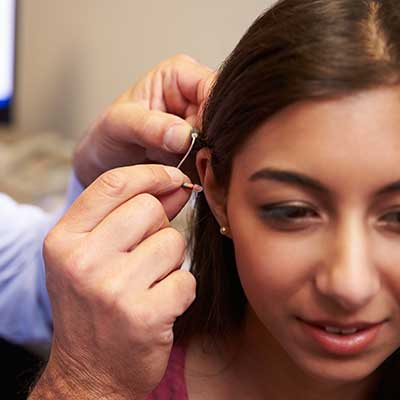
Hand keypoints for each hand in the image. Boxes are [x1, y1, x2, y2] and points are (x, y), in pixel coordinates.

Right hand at [30, 165, 195, 398]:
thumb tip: (176, 184)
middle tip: (146, 256)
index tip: (173, 178)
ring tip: (149, 284)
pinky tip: (159, 306)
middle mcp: (83, 261)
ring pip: (173, 242)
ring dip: (171, 263)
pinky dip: (181, 291)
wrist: (89, 375)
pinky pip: (187, 279)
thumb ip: (130, 214)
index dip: (151, 175)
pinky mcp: (144, 316)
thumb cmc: (92, 307)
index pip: (113, 184)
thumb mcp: (93, 256)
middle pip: (150, 209)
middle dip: (160, 228)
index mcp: (64, 240)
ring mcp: (113, 289)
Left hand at [74, 54, 214, 186]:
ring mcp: (201, 125)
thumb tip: (184, 135)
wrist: (105, 163)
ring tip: (181, 166)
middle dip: (211, 141)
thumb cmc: (108, 135)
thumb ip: (150, 126)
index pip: (213, 88)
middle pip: (223, 117)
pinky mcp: (202, 149)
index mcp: (180, 75)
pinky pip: (215, 160)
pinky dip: (205, 171)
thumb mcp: (119, 125)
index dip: (213, 114)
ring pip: (222, 142)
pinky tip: (188, 174)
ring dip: (208, 159)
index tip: (203, 140)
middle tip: (191, 159)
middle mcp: (195, 97)